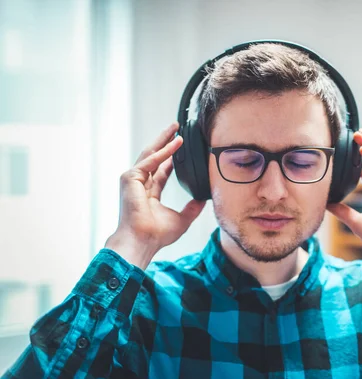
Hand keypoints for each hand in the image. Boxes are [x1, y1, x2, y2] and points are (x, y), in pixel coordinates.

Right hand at [105, 122, 205, 269]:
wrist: (143, 241)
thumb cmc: (157, 235)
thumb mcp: (182, 219)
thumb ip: (193, 208)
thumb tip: (204, 200)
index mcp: (150, 193)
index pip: (162, 170)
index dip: (171, 157)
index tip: (181, 145)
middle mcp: (140, 184)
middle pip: (155, 156)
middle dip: (166, 141)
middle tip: (177, 127)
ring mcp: (133, 180)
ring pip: (151, 153)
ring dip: (164, 139)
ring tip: (175, 127)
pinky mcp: (130, 178)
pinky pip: (150, 160)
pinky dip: (163, 152)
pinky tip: (175, 144)